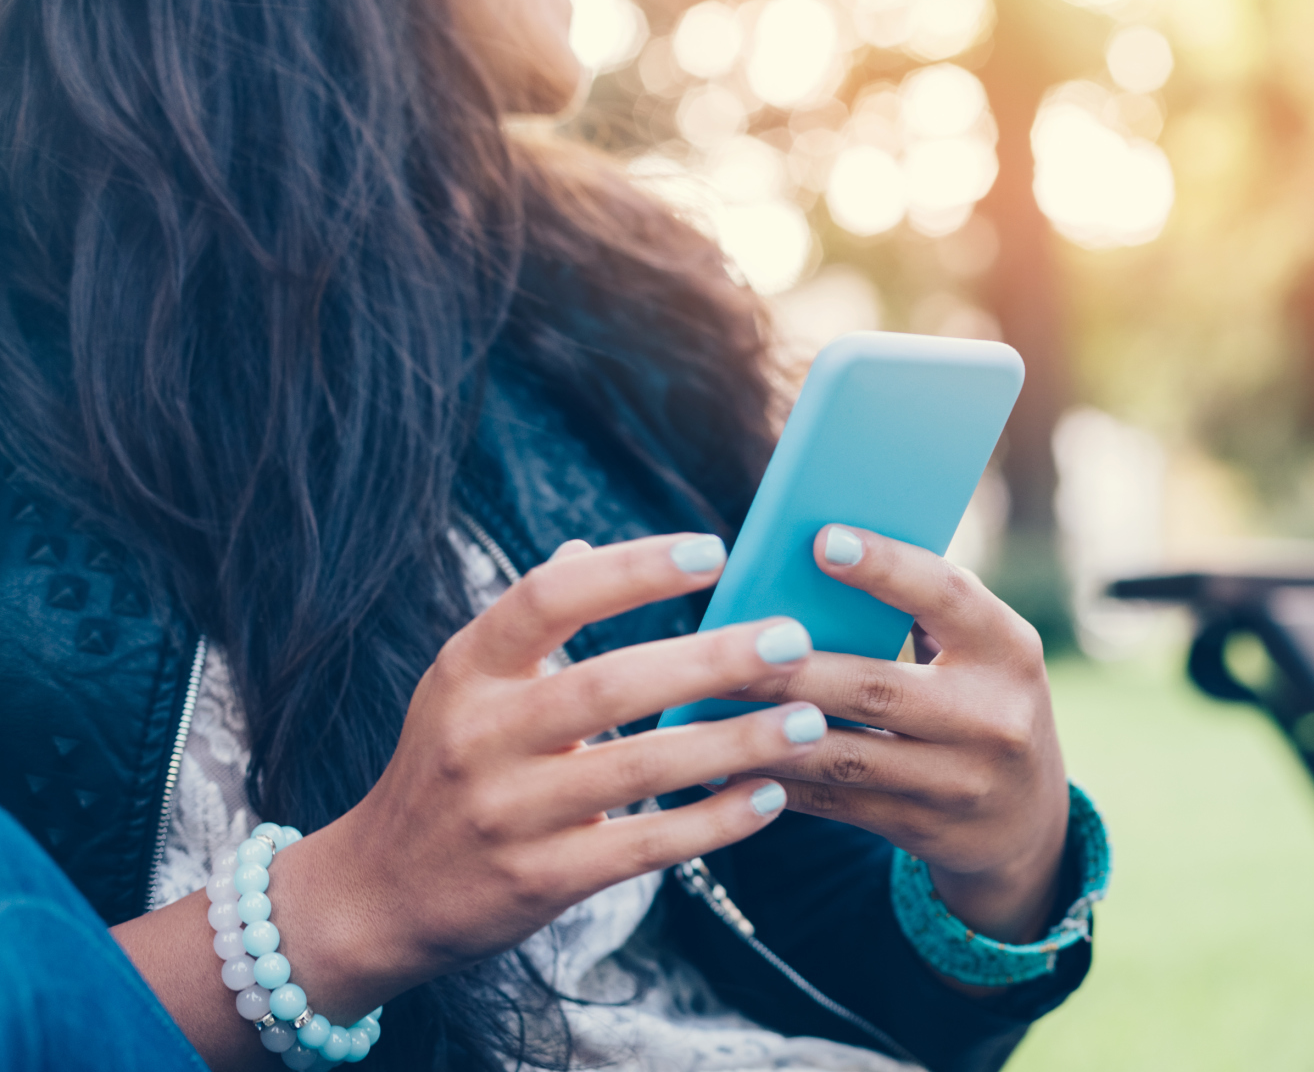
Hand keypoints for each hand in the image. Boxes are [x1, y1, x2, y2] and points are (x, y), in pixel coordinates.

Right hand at [243, 535, 833, 1028]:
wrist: (378, 894)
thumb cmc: (446, 768)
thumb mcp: (463, 686)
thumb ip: (530, 623)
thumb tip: (587, 545)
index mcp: (468, 670)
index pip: (549, 598)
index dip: (631, 570)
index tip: (713, 550)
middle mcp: (482, 735)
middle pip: (609, 685)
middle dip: (710, 660)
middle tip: (792, 640)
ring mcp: (509, 812)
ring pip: (639, 767)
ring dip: (733, 742)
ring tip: (808, 720)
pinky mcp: (539, 879)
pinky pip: (644, 845)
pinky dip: (714, 822)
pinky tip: (772, 796)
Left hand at [727, 525, 1069, 950]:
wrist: (1030, 823)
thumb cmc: (982, 703)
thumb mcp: (982, 653)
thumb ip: (922, 610)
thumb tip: (817, 553)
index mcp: (1010, 649)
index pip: (949, 596)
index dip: (887, 567)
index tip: (822, 540)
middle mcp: (994, 717)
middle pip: (876, 685)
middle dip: (791, 667)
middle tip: (723, 642)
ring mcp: (961, 782)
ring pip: (845, 753)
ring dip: (766, 731)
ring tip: (704, 707)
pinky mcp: (925, 828)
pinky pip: (836, 803)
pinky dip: (776, 782)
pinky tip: (724, 763)